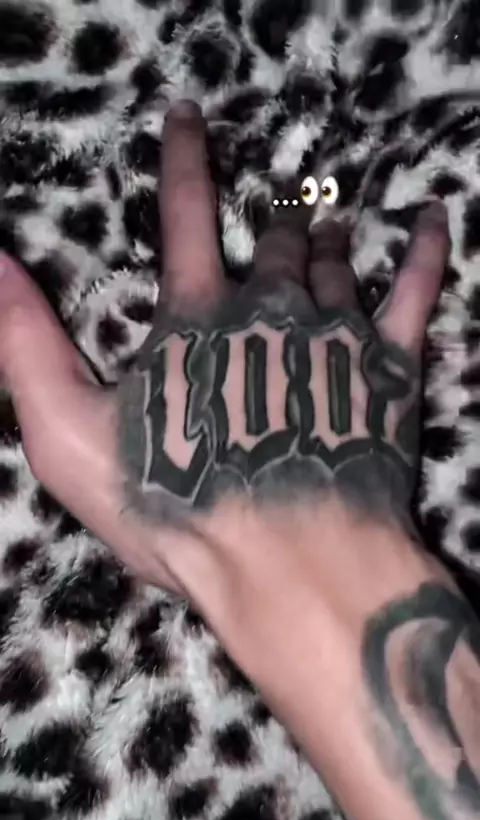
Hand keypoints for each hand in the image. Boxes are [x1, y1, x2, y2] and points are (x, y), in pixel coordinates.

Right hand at [0, 100, 449, 601]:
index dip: (182, 159)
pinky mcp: (388, 366)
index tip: (187, 116)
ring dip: (327, 240)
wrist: (286, 557)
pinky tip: (434, 220)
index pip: (185, 213)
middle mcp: (269, 307)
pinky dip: (426, 251)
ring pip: (333, 263)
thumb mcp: (68, 432)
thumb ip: (26, 343)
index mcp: (196, 318)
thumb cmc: (173, 504)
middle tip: (279, 205)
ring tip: (329, 222)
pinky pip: (415, 291)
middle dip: (271, 220)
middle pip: (271, 241)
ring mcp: (335, 332)